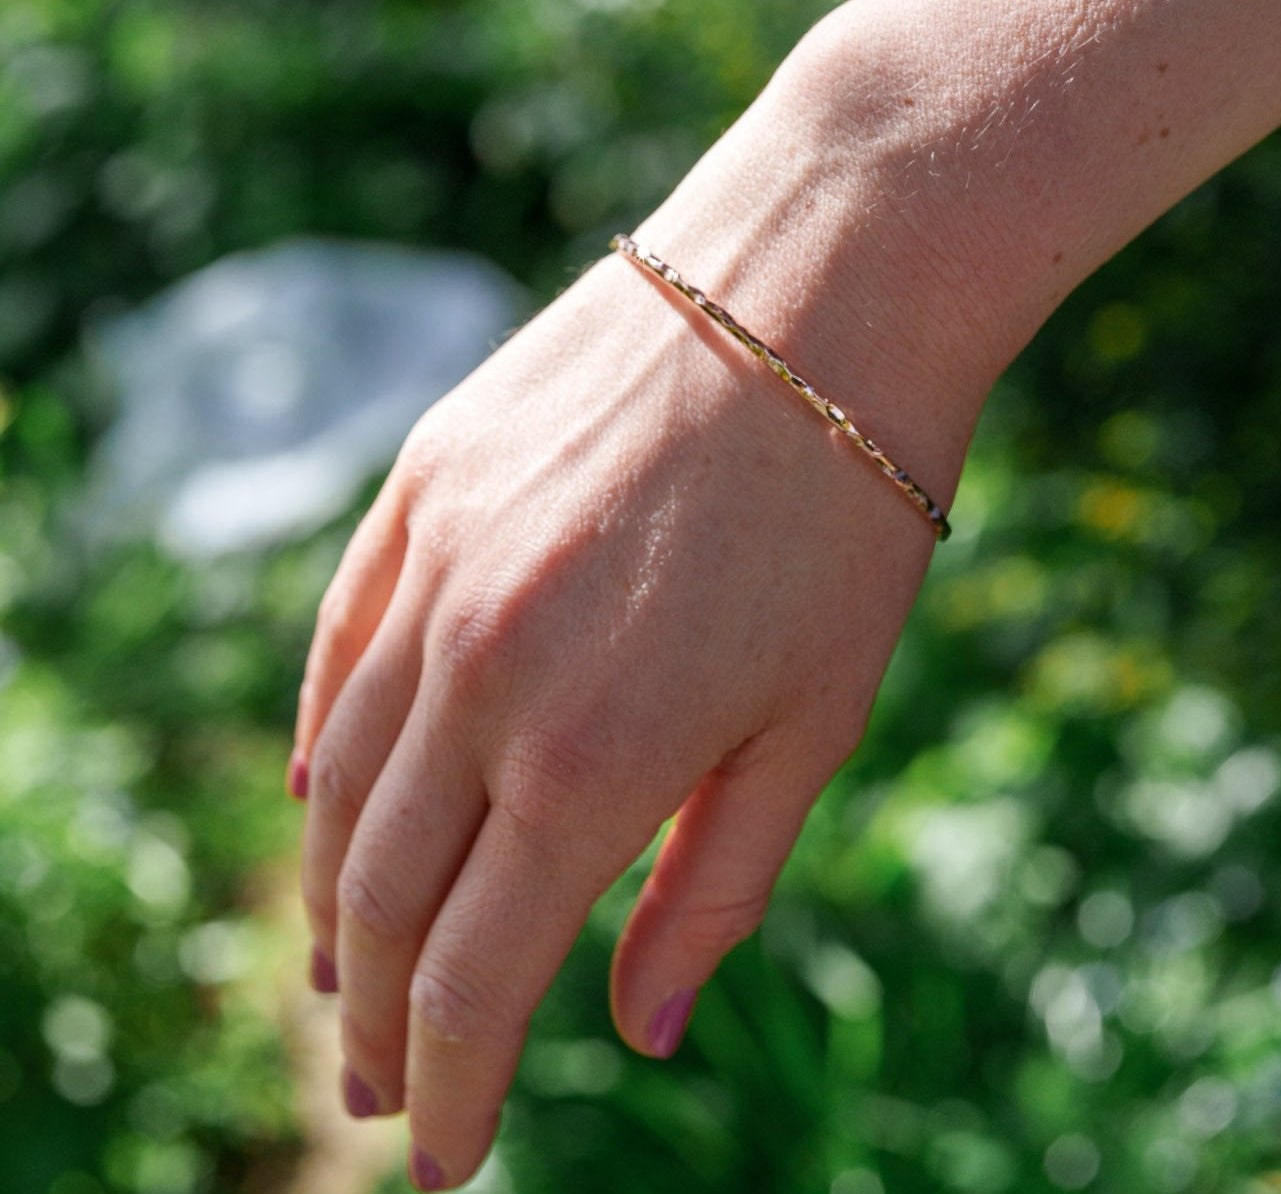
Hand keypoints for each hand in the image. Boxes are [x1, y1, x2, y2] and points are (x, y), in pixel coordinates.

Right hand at [290, 224, 970, 1187]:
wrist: (816, 286)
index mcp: (590, 761)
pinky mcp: (420, 487)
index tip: (445, 1159)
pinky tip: (319, 790)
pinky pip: (338, 647)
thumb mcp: (814, 724)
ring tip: (343, 966)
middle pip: (382, 894)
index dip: (454, 1088)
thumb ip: (715, 885)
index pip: (477, 979)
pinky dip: (322, 741)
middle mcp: (480, 676)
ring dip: (332, 893)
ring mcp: (435, 572)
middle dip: (377, 1016)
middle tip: (377, 1083)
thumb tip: (638, 1025)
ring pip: (338, 777)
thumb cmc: (847, 516)